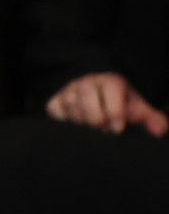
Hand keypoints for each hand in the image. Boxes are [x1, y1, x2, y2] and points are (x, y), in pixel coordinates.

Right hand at [46, 72, 168, 135]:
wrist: (102, 101)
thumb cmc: (122, 107)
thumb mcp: (140, 112)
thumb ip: (154, 120)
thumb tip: (159, 131)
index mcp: (111, 81)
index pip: (110, 89)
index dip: (114, 111)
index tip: (118, 129)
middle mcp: (87, 81)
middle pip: (86, 96)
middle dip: (96, 119)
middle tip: (104, 131)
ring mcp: (69, 89)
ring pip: (69, 104)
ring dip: (81, 122)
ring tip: (92, 130)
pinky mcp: (55, 99)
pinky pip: (54, 109)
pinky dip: (63, 120)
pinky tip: (75, 125)